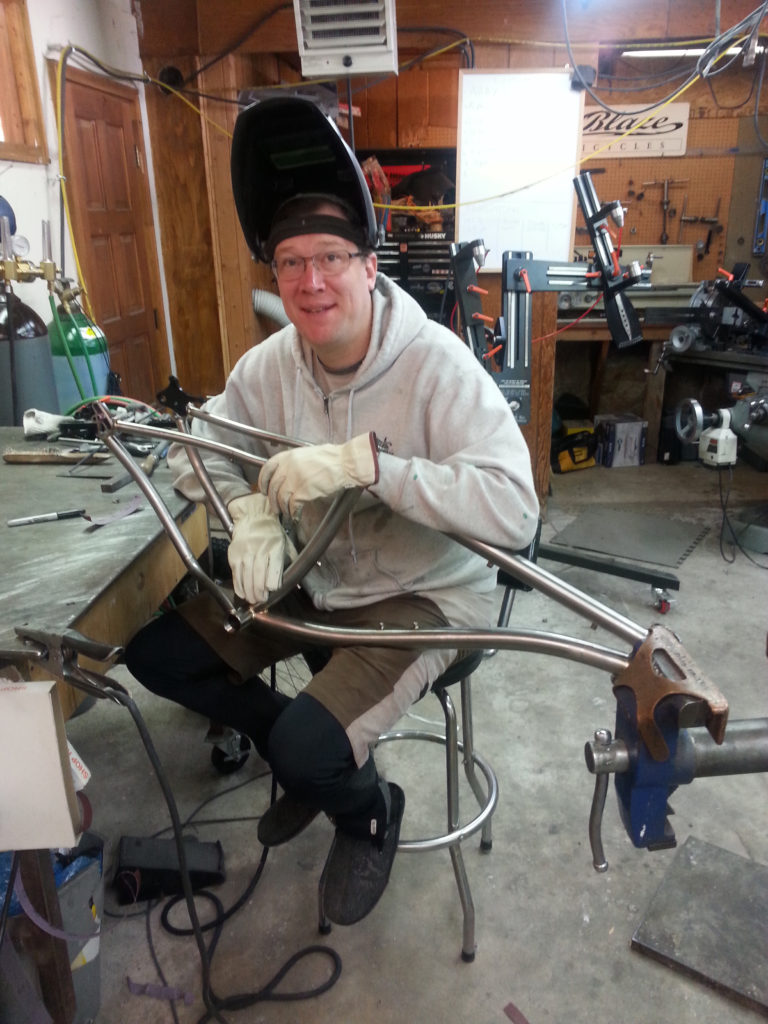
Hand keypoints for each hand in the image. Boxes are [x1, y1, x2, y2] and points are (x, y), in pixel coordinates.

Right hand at [227, 493, 294, 604]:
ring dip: (249, 591)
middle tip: (261, 600)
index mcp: (275, 547)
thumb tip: (296, 577)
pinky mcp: (234, 553)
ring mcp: (245, 551)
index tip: (272, 590)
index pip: (274, 567)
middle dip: (259, 591)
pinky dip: (238, 585)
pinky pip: (236, 573)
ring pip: (246, 576)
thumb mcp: (285, 542)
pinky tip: (242, 592)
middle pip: (258, 575)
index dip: (272, 582)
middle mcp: (259, 549)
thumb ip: (289, 558)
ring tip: (252, 599)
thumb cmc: (272, 532)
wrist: (252, 516)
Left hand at [258, 433, 378, 517]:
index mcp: (288, 456)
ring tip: (286, 513)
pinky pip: (293, 506)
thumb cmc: (332, 458)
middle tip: (274, 508)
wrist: (344, 463)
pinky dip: (293, 513)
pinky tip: (296, 515)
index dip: (263, 481)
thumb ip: (295, 463)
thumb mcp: (308, 454)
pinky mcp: (303, 492)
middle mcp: (287, 468)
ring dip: (283, 508)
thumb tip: (289, 473)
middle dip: (272, 500)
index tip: (263, 489)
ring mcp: (294, 480)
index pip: (267, 469)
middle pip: (273, 487)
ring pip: (281, 498)